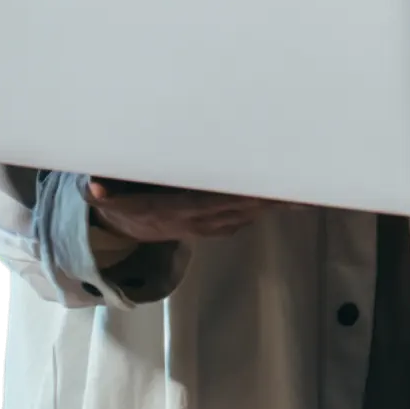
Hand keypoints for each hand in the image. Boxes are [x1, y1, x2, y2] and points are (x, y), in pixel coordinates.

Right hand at [83, 177, 293, 243]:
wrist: (131, 227)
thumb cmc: (126, 201)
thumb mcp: (110, 198)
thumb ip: (104, 191)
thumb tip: (93, 187)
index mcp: (182, 211)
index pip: (218, 203)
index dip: (242, 196)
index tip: (265, 186)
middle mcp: (205, 220)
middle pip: (247, 206)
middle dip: (277, 196)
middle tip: (310, 181)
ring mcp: (218, 223)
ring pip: (256, 211)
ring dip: (285, 201)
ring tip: (316, 186)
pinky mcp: (226, 220)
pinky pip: (256, 212)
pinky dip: (277, 202)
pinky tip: (300, 193)